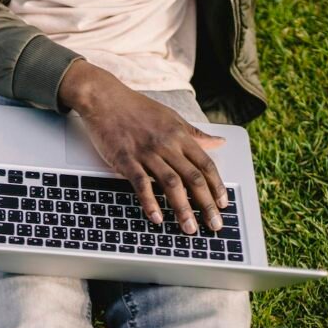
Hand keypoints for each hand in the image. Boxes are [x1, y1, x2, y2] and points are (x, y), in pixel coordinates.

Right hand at [59, 60, 228, 234]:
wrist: (104, 98)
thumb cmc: (137, 108)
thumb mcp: (171, 117)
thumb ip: (195, 134)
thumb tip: (218, 142)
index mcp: (179, 135)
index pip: (205, 164)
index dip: (217, 187)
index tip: (223, 205)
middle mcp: (166, 144)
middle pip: (193, 178)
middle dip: (206, 205)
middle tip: (214, 225)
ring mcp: (145, 152)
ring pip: (170, 184)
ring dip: (182, 208)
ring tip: (190, 228)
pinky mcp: (125, 158)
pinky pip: (140, 183)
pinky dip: (149, 202)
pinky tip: (156, 217)